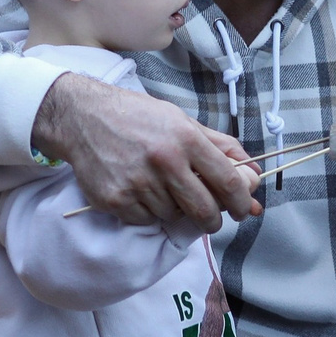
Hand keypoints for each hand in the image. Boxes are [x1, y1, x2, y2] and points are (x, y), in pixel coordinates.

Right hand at [32, 73, 261, 229]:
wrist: (82, 117)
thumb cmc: (136, 117)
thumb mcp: (181, 120)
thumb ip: (219, 146)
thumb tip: (253, 169)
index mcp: (185, 139)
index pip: (227, 181)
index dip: (241, 201)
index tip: (244, 209)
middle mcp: (164, 161)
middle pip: (204, 209)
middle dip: (214, 220)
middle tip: (212, 218)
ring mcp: (138, 182)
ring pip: (173, 215)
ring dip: (174, 209)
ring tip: (160, 187)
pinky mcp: (115, 199)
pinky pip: (145, 220)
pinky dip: (148, 212)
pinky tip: (139, 191)